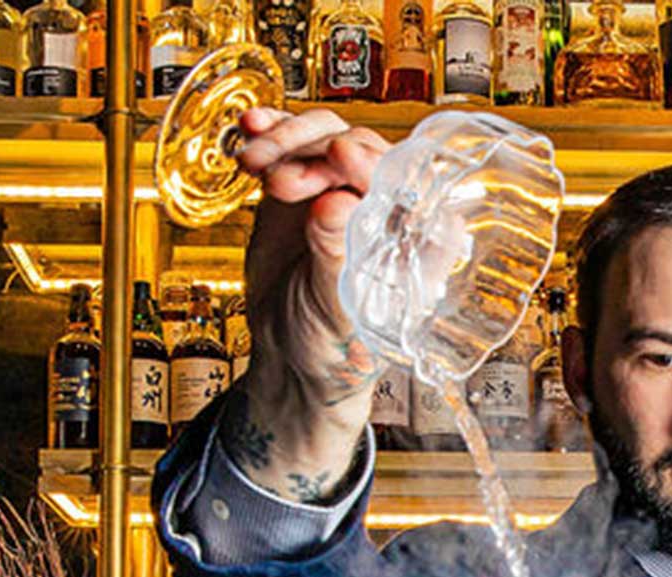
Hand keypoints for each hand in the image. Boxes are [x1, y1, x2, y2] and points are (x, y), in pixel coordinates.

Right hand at [228, 108, 390, 493]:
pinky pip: (295, 146)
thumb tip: (335, 205)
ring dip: (288, 143)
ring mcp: (346, 189)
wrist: (291, 354)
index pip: (404, 184)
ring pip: (326, 138)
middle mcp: (387, 206)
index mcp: (419, 238)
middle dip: (317, 157)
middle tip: (280, 183)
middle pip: (362, 151)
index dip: (372, 164)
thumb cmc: (334, 346)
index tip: (339, 156)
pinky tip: (252, 127)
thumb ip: (336, 257)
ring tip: (254, 165)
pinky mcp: (308, 183)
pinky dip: (272, 133)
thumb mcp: (335, 309)